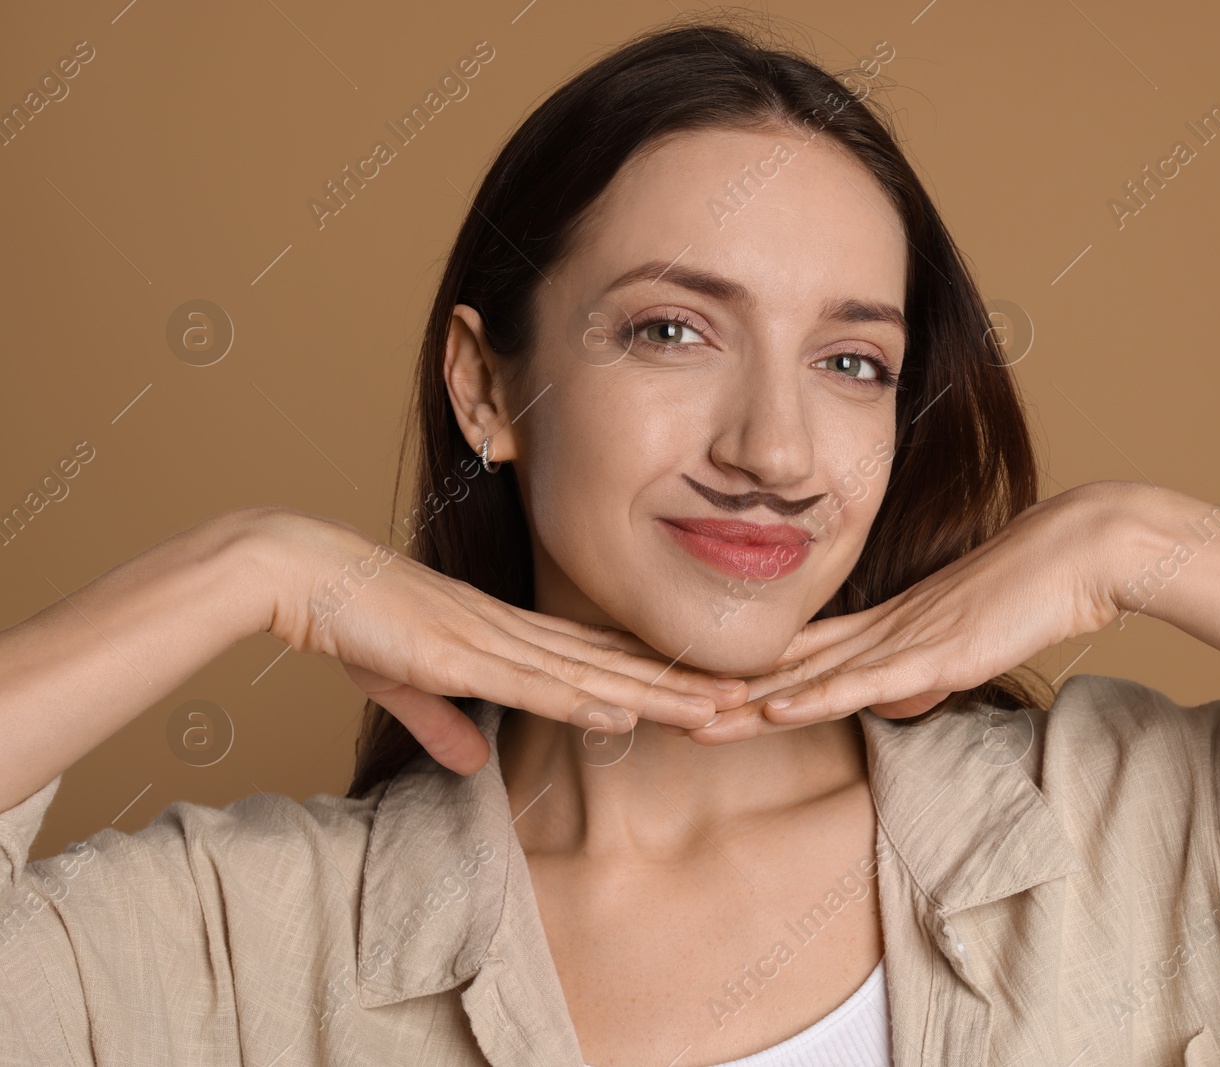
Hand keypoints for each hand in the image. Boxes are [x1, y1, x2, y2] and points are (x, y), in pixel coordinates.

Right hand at [251, 507, 748, 774]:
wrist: (302, 572)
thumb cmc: (351, 621)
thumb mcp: (406, 685)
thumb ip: (445, 727)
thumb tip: (476, 763)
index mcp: (507, 635)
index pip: (597, 659)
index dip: (654, 675)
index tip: (705, 688)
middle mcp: (515, 633)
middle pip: (615, 665)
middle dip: (682, 685)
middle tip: (749, 698)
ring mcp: (492, 641)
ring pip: (593, 676)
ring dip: (658, 697)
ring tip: (720, 710)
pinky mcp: (460, 655)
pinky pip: (533, 684)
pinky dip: (581, 701)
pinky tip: (625, 714)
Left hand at [667, 482, 1137, 744]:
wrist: (1075, 551)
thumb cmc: (1025, 592)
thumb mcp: (960, 646)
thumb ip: (921, 672)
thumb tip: (895, 701)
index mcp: (877, 628)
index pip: (790, 656)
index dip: (735, 675)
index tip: (683, 687)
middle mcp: (874, 631)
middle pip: (779, 668)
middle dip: (718, 693)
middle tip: (652, 705)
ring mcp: (899, 639)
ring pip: (806, 679)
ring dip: (745, 706)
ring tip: (685, 720)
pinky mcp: (931, 651)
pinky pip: (861, 681)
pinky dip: (814, 699)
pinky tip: (774, 713)